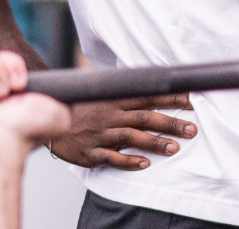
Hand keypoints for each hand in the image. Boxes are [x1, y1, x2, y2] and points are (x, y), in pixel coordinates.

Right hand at [48, 93, 196, 169]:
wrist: (46, 114)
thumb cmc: (78, 102)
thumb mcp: (100, 87)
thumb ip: (121, 84)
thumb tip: (145, 74)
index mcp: (115, 98)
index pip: (148, 95)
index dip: (170, 98)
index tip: (190, 100)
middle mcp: (111, 114)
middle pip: (146, 117)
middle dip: (170, 122)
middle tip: (192, 129)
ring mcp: (101, 134)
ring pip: (133, 137)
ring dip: (155, 143)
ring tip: (175, 148)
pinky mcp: (91, 152)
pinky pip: (112, 158)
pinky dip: (128, 161)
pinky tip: (144, 164)